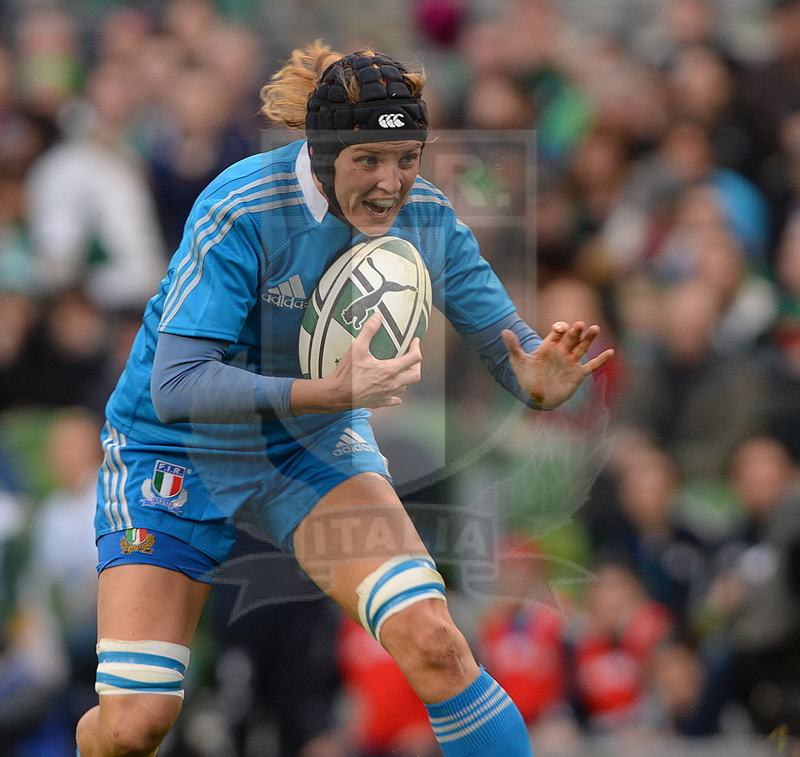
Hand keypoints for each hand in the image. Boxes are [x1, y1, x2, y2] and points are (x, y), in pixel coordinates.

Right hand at [291, 313, 421, 413]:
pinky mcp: (380, 402)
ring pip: (405, 387)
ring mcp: (387, 395)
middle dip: (417, 364)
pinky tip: (392, 389)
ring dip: (406, 378)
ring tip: (401, 370)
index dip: (417, 347)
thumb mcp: (357, 347)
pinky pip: (394, 400)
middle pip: (415, 375)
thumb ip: (369, 330)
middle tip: (412, 356)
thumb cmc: (347, 373)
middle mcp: (392, 384)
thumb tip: (377, 316)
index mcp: (390, 370)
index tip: (415, 341)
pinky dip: (396, 394)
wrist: (336, 394)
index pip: (414, 358)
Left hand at [502, 321, 613, 409]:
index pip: (556, 334)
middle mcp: (562, 352)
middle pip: (571, 339)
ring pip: (582, 348)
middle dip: (574, 332)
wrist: (535, 395)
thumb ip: (513, 346)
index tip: (559, 328)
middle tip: (579, 324)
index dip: (559, 330)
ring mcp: (571, 362)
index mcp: (549, 346)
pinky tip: (610, 352)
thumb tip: (503, 331)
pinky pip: (591, 365)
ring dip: (588, 339)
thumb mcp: (518, 361)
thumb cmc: (526, 377)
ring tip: (595, 328)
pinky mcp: (578, 374)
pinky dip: (601, 360)